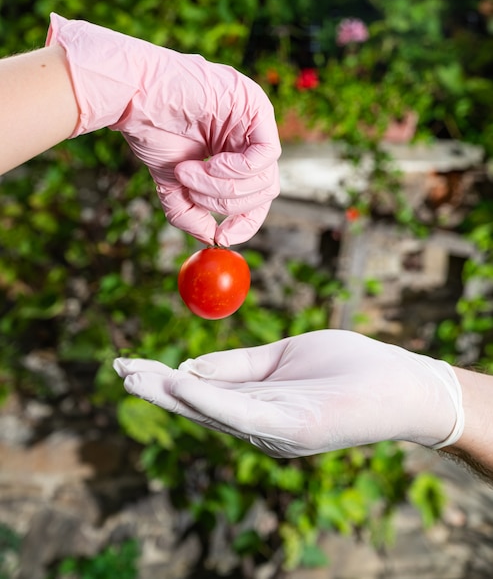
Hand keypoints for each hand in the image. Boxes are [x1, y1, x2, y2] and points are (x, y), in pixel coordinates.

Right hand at [46, 13, 280, 245]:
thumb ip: (192, 213)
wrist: (134, 95)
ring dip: (221, 187)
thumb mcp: (174, 183)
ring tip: (187, 173)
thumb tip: (213, 239)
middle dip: (224, 202)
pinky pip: (266, 155)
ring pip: (264, 178)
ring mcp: (255, 121)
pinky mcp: (257, 106)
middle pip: (263, 192)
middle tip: (189, 190)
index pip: (257, 198)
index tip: (222, 236)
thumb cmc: (152, 130)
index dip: (244, 222)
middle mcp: (249, 138)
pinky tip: (210, 162)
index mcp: (235, 154)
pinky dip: (236, 170)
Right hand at [114, 329, 463, 458]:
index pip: (202, 392)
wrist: (404, 382)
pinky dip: (209, 399)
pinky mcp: (295, 431)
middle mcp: (259, 425)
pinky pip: (244, 414)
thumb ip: (238, 364)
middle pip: (198, 406)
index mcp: (257, 405)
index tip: (129, 362)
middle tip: (118, 369)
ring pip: (213, 412)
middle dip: (156, 389)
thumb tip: (188, 362)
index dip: (164, 378)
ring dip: (171, 394)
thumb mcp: (283, 355)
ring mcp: (275, 431)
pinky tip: (180, 382)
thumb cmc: (346, 366)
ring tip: (134, 375)